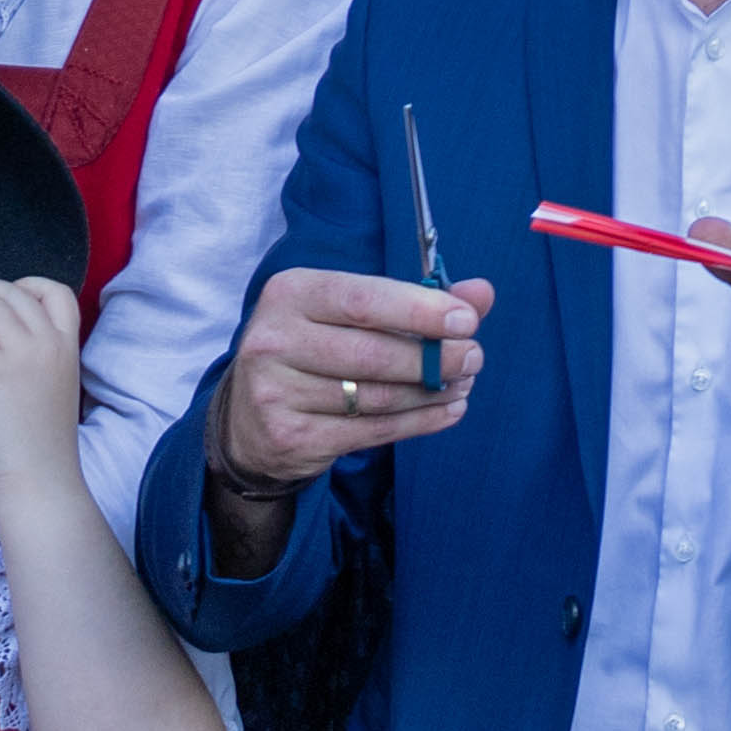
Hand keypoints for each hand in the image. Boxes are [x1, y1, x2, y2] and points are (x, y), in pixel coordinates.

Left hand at [0, 278, 88, 495]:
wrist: (36, 479)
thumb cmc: (38, 446)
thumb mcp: (54, 390)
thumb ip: (37, 360)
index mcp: (69, 348)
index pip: (57, 293)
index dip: (26, 283)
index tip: (3, 292)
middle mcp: (48, 343)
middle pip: (12, 292)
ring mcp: (20, 354)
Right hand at [206, 268, 488, 492]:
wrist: (249, 418)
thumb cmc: (315, 348)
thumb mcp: (352, 312)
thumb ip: (416, 300)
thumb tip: (482, 293)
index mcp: (290, 293)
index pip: (363, 299)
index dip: (420, 311)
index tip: (467, 321)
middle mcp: (274, 340)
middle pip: (372, 353)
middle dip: (433, 358)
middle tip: (473, 357)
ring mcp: (277, 393)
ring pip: (375, 397)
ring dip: (431, 392)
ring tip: (463, 383)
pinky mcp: (290, 437)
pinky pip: (371, 432)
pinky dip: (419, 422)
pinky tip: (448, 410)